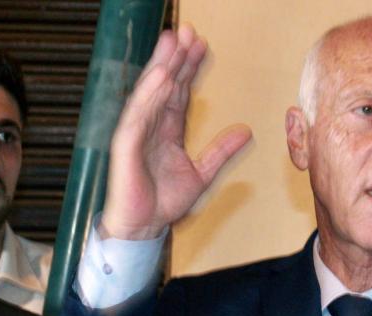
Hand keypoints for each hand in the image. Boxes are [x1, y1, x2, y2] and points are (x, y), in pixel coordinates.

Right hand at [102, 24, 252, 239]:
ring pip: (150, 93)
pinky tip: (160, 76)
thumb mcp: (202, 173)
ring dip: (162, 66)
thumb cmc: (165, 202)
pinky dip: (148, 95)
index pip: (180, 92)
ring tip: (174, 41)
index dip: (190, 69)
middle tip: (189, 31)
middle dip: (176, 58)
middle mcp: (151, 126)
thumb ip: (221, 151)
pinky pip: (137, 116)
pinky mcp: (125, 145)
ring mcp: (136, 133)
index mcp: (168, 130)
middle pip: (165, 85)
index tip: (203, 46)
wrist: (145, 227)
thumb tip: (246, 131)